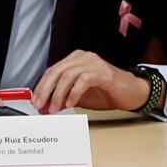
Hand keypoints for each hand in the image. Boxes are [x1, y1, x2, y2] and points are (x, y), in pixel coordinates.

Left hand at [31, 50, 150, 113]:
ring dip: (58, 94)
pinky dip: (74, 93)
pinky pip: (83, 80)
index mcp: (76, 60)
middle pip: (57, 71)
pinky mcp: (104, 72)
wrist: (131, 93)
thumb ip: (62, 98)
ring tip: (55, 108)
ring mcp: (94, 63)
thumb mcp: (79, 96)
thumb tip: (44, 106)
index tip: (35, 101)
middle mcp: (84, 58)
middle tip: (41, 105)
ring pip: (68, 75)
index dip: (41, 86)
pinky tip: (71, 103)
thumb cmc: (106, 92)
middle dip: (46, 90)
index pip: (52, 70)